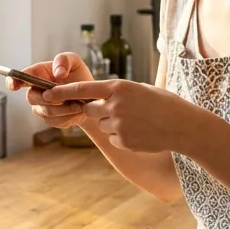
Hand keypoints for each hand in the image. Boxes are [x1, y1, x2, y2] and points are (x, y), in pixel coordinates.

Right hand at [5, 52, 93, 129]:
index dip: (13, 81)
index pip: (19, 78)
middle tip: (65, 98)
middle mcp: (36, 91)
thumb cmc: (79, 76)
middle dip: (48, 98)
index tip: (14, 85)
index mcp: (38, 74)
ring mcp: (41, 107)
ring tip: (79, 105)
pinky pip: (55, 121)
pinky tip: (78, 111)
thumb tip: (57, 73)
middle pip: (31, 97)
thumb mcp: (75, 62)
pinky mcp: (51, 120)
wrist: (91, 97)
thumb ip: (64, 60)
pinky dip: (68, 117)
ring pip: (45, 111)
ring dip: (63, 109)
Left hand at [46, 78, 200, 152]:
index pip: (82, 88)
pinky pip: (112, 138)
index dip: (62, 92)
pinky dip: (122, 136)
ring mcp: (118, 125)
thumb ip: (116, 92)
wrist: (183, 126)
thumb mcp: (139, 89)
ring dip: (112, 123)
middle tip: (117, 109)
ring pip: (102, 124)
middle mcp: (115, 105)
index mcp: (118, 87)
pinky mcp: (122, 141)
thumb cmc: (163, 103)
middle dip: (96, 110)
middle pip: (89, 109)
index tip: (46, 93)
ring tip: (136, 121)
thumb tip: (96, 97)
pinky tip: (140, 132)